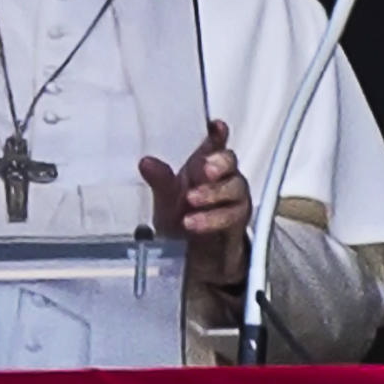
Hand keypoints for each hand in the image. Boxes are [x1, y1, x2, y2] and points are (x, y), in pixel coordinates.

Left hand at [141, 119, 250, 287]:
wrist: (194, 257)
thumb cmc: (183, 219)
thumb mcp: (166, 200)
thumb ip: (160, 181)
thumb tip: (146, 163)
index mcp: (205, 166)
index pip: (215, 144)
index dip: (217, 134)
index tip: (216, 126)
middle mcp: (223, 179)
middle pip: (230, 161)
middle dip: (219, 162)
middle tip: (205, 168)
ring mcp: (234, 199)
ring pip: (234, 188)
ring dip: (212, 193)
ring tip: (191, 200)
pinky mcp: (237, 222)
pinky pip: (231, 216)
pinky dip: (212, 219)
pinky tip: (195, 222)